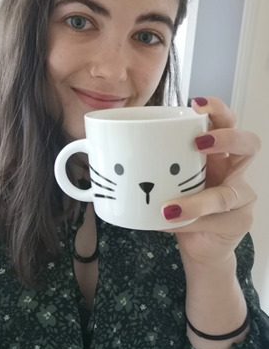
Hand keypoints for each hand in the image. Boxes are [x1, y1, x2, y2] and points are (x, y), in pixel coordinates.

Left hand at [162, 97, 259, 266]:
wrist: (200, 244)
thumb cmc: (183, 203)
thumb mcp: (166, 177)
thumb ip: (146, 161)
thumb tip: (97, 147)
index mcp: (216, 151)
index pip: (226, 120)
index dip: (216, 109)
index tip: (194, 104)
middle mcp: (234, 169)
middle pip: (250, 144)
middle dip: (227, 137)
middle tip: (199, 141)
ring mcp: (241, 196)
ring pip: (229, 194)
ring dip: (197, 200)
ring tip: (169, 206)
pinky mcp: (238, 221)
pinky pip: (214, 221)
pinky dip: (188, 222)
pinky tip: (166, 222)